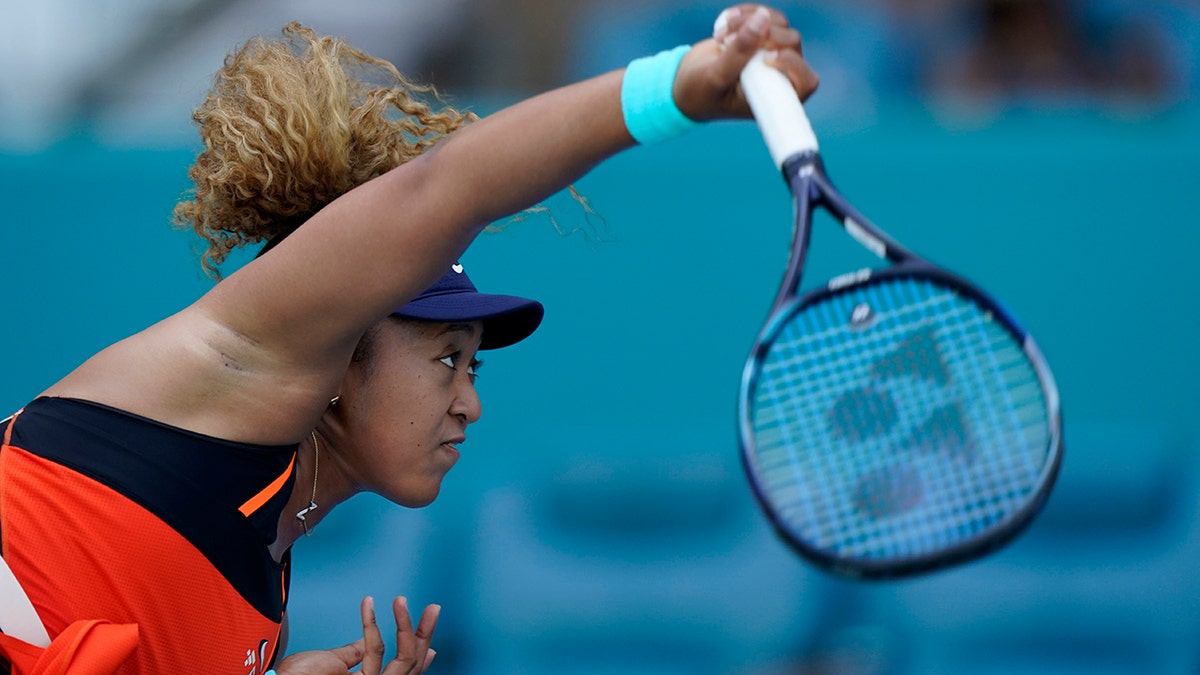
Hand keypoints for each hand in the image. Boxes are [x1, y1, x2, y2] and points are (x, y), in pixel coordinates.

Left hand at [274, 596, 438, 674]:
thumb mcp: (331, 663)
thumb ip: (355, 654)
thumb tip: (367, 642)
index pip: (401, 673)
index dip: (420, 659)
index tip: (431, 646)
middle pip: (410, 665)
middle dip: (425, 635)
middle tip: (434, 609)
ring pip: (404, 659)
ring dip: (406, 625)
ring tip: (402, 600)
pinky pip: (375, 652)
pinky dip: (371, 624)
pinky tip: (369, 604)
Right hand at [672, 4, 818, 120]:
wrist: (683, 83)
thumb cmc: (699, 93)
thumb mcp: (715, 76)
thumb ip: (739, 52)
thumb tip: (762, 19)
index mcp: (773, 98)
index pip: (806, 82)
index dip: (793, 64)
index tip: (767, 58)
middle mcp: (777, 76)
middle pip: (792, 43)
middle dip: (764, 35)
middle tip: (730, 39)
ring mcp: (770, 54)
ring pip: (779, 24)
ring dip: (750, 21)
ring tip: (721, 33)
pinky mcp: (760, 38)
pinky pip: (766, 16)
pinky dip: (747, 13)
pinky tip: (726, 21)